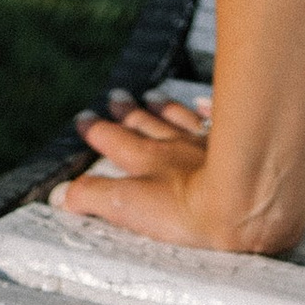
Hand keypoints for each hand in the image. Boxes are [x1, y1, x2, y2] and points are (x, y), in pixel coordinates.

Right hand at [52, 90, 271, 252]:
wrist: (245, 200)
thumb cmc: (189, 210)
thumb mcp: (129, 209)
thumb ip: (94, 198)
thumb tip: (59, 194)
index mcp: (147, 162)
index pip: (116, 143)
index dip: (98, 133)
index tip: (83, 119)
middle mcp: (173, 146)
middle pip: (146, 125)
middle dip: (128, 113)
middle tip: (114, 97)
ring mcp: (204, 142)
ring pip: (178, 118)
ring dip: (162, 108)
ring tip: (151, 95)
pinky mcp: (234, 143)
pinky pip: (216, 117)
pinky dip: (205, 107)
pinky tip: (202, 100)